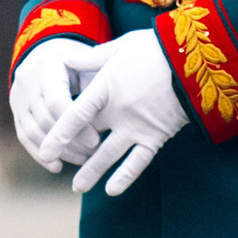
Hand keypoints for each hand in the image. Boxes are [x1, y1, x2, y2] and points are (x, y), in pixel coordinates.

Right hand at [9, 38, 92, 170]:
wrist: (47, 51)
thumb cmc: (79, 60)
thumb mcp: (90, 64)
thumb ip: (96, 85)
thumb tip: (109, 117)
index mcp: (47, 65)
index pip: (57, 101)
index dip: (77, 125)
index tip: (96, 142)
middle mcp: (27, 80)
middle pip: (45, 119)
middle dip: (70, 142)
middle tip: (93, 156)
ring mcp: (18, 96)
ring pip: (32, 131)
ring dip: (57, 151)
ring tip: (82, 161)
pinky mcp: (15, 110)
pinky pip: (24, 136)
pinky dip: (39, 153)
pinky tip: (58, 166)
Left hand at [39, 30, 190, 196]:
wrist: (193, 61)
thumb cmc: (156, 48)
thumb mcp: (121, 47)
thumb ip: (92, 58)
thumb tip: (65, 58)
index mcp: (107, 88)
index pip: (76, 116)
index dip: (58, 134)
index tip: (44, 151)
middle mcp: (118, 111)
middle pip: (88, 137)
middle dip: (70, 152)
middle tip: (53, 164)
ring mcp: (137, 126)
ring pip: (109, 155)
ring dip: (92, 172)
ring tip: (77, 187)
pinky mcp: (156, 136)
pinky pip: (138, 161)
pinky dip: (125, 177)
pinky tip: (112, 190)